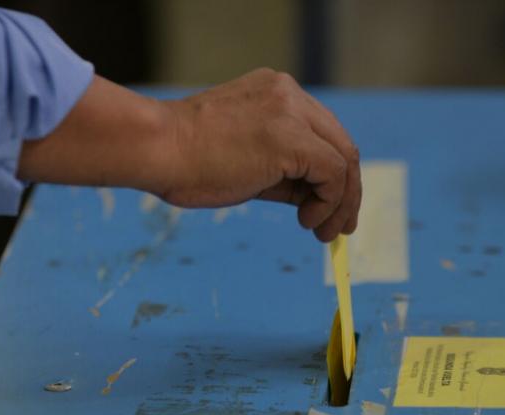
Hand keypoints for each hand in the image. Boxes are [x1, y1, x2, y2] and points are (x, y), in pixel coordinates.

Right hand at [158, 69, 361, 241]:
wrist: (157, 149)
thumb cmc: (187, 160)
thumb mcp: (246, 159)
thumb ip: (282, 170)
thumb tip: (314, 199)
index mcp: (275, 92)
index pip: (322, 133)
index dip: (333, 174)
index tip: (329, 207)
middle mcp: (288, 94)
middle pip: (340, 143)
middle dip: (346, 191)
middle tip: (339, 228)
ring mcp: (291, 111)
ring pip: (344, 158)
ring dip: (342, 202)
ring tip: (324, 232)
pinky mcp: (291, 138)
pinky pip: (333, 173)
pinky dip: (330, 202)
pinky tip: (306, 220)